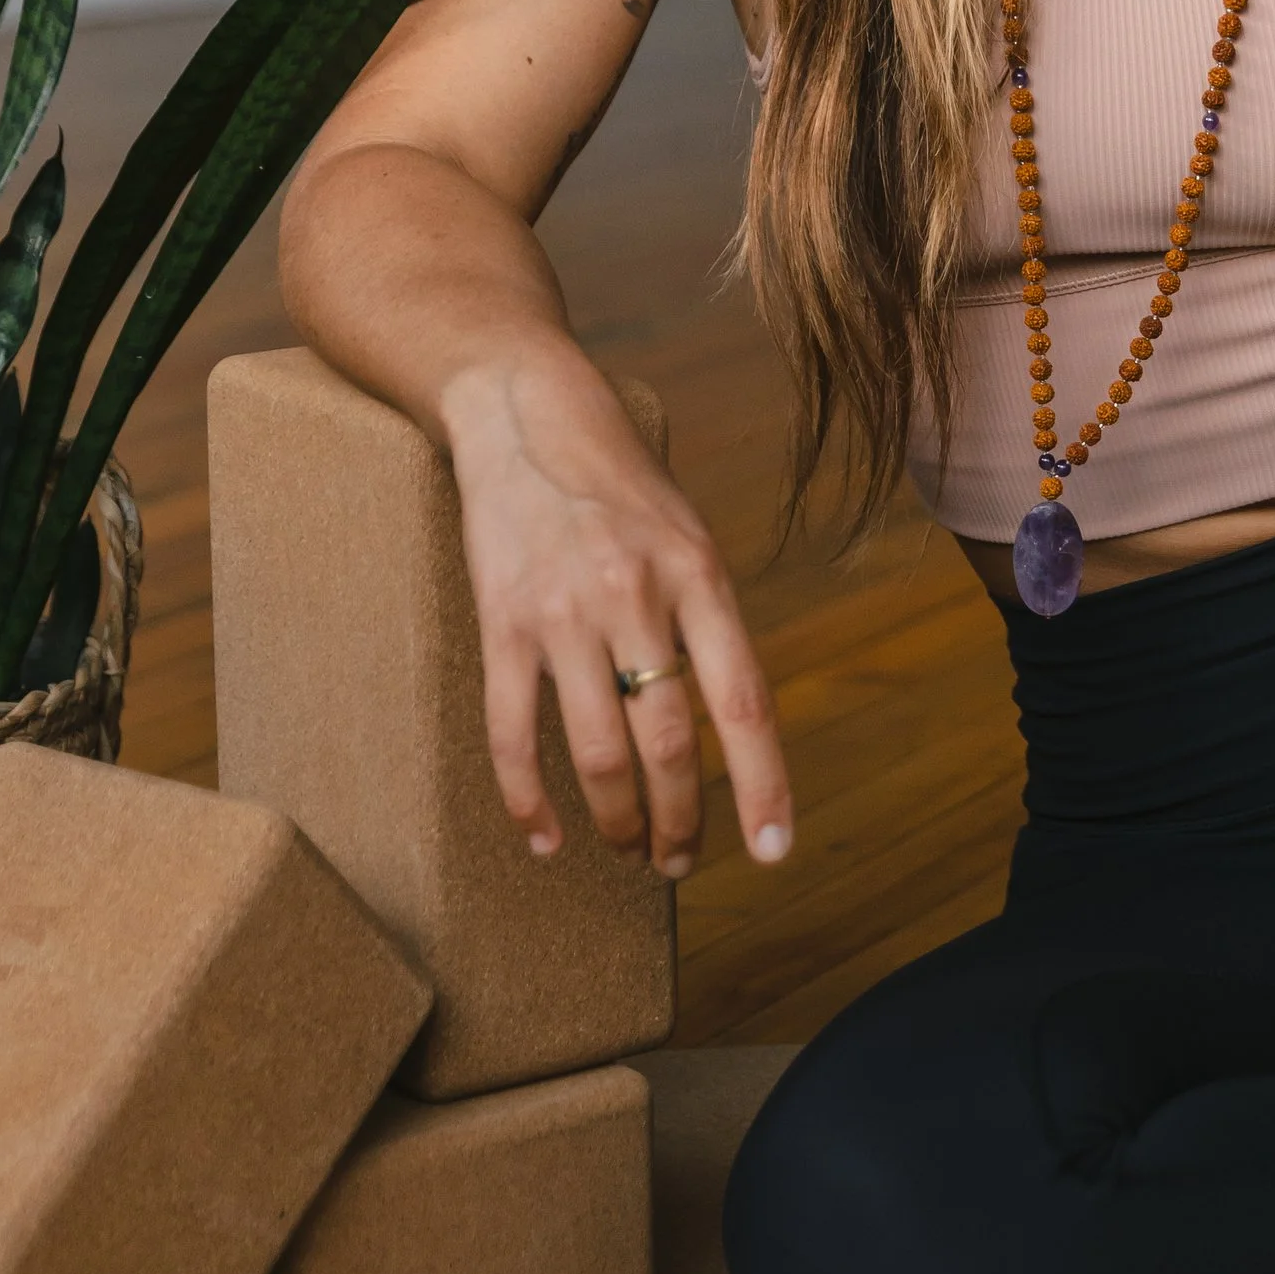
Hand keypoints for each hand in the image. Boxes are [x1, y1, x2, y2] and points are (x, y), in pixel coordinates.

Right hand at [445, 357, 792, 881]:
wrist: (527, 411)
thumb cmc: (620, 482)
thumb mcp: (688, 534)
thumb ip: (707, 620)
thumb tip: (730, 725)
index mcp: (698, 575)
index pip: (743, 702)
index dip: (762, 785)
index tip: (772, 850)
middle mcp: (636, 596)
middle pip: (667, 743)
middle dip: (678, 822)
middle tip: (679, 862)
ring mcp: (564, 612)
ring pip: (598, 753)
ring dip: (617, 821)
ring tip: (627, 850)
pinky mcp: (502, 622)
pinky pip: (513, 734)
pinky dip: (530, 800)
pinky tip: (545, 836)